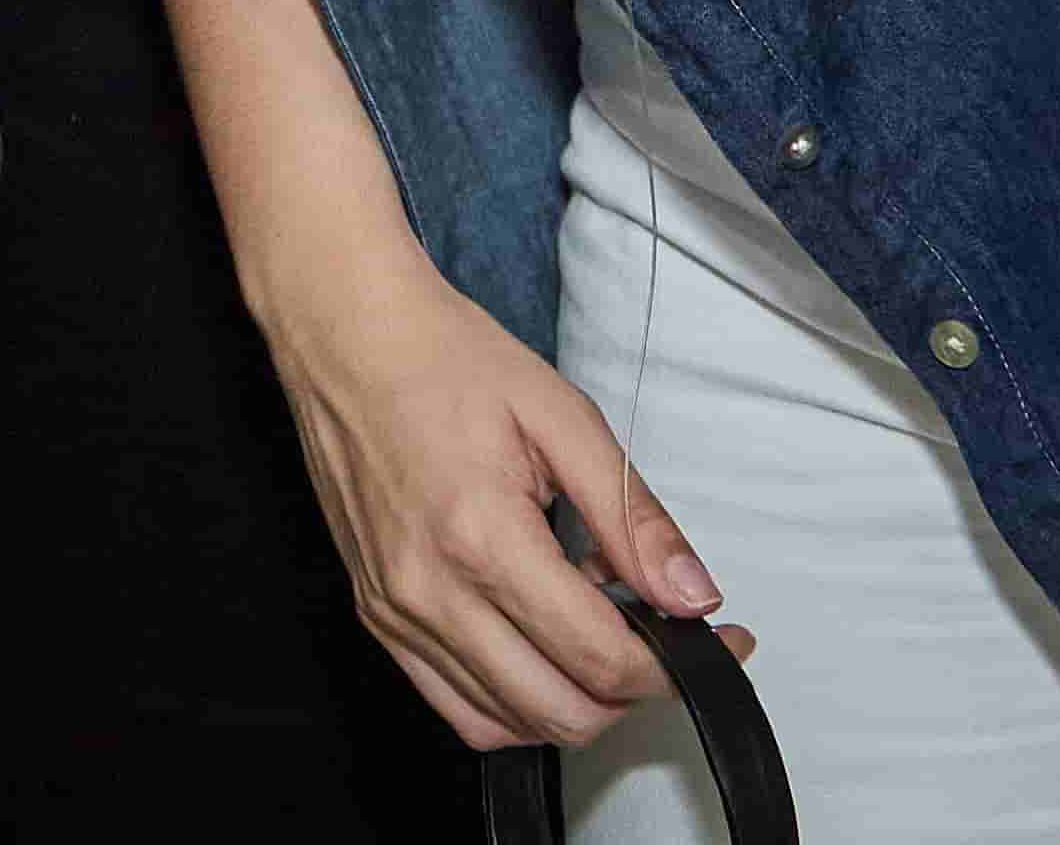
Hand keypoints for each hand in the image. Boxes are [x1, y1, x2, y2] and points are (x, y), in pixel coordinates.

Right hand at [263, 268, 733, 752]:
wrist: (344, 333)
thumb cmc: (444, 358)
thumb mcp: (562, 417)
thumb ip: (632, 516)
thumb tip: (692, 594)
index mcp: (482, 537)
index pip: (601, 658)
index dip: (674, 664)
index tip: (716, 638)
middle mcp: (430, 591)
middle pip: (562, 713)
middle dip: (632, 692)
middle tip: (657, 636)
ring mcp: (395, 611)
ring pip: (509, 725)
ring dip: (574, 701)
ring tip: (593, 632)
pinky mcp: (375, 615)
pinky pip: (456, 709)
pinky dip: (513, 704)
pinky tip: (538, 648)